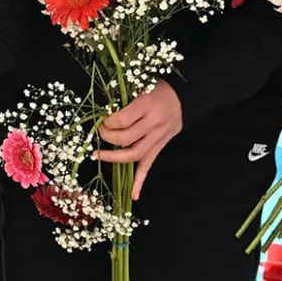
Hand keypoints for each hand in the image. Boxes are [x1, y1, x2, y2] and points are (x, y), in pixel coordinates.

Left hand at [92, 80, 182, 198]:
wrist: (183, 97)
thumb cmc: (157, 88)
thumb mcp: (140, 85)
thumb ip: (124, 99)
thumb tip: (102, 112)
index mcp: (147, 104)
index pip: (123, 119)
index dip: (108, 122)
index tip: (103, 120)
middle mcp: (153, 123)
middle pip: (126, 138)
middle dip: (108, 137)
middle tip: (100, 133)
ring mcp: (158, 138)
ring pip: (134, 154)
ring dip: (114, 158)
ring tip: (98, 155)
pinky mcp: (160, 147)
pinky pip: (148, 166)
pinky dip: (140, 181)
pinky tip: (133, 195)